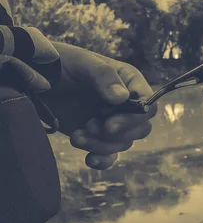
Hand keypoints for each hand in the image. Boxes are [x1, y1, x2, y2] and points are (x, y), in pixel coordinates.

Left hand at [38, 42, 157, 169]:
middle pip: (140, 128)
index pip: (148, 104)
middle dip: (116, 133)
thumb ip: (104, 76)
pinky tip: (90, 160)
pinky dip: (102, 160)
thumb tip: (123, 98)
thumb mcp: (83, 63)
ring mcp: (112, 121)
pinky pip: (109, 155)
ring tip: (76, 136)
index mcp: (129, 82)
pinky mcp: (97, 136)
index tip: (110, 124)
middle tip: (90, 125)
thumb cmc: (62, 63)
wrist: (36, 78)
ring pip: (122, 143)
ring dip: (100, 144)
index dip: (134, 118)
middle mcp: (125, 104)